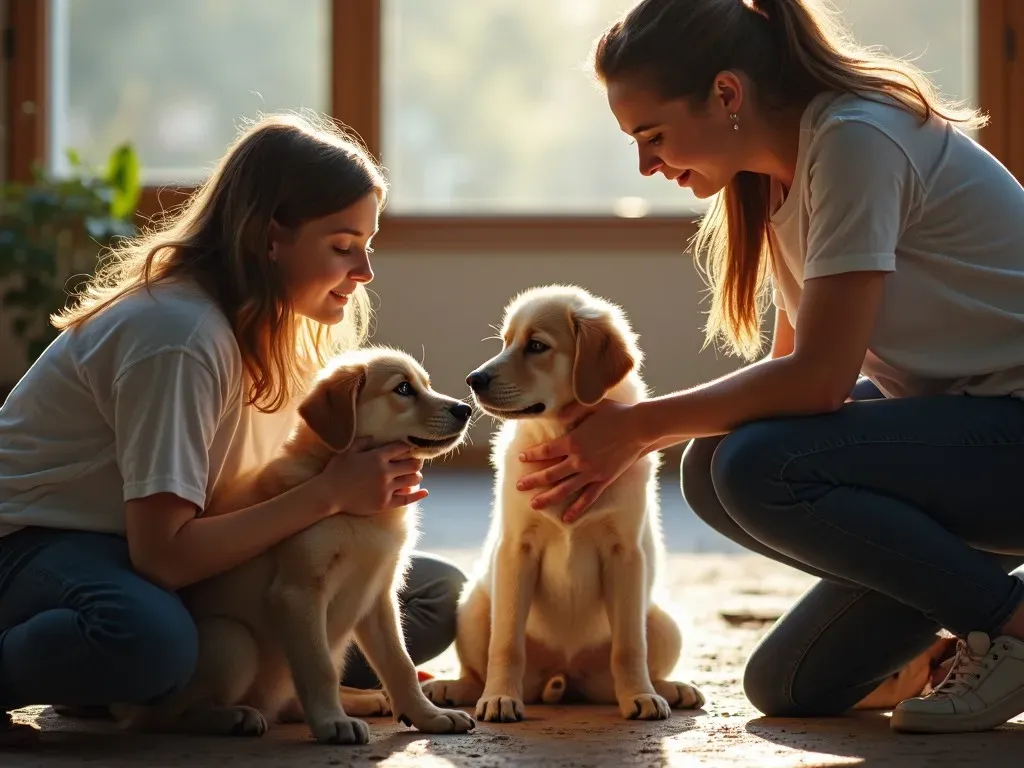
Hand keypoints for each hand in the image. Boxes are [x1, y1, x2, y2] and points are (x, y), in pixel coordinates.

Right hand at [317, 439, 425, 515]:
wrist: (329, 494)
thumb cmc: (336, 471)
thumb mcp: (348, 451)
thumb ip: (363, 442)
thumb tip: (375, 437)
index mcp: (378, 457)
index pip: (403, 448)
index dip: (409, 447)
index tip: (411, 448)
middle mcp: (385, 472)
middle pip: (413, 465)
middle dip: (416, 463)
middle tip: (415, 463)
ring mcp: (386, 488)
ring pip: (412, 480)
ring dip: (416, 477)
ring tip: (414, 476)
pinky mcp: (385, 503)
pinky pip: (407, 499)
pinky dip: (417, 495)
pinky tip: (424, 492)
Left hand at [516, 400, 648, 522]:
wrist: (640, 427)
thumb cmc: (615, 412)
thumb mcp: (590, 405)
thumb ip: (570, 410)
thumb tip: (555, 417)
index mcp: (572, 441)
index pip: (545, 451)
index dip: (531, 455)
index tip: (521, 458)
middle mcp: (578, 460)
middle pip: (550, 474)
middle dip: (532, 481)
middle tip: (519, 486)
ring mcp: (591, 472)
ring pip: (564, 489)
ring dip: (547, 498)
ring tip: (533, 505)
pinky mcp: (604, 480)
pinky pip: (588, 498)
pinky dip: (577, 509)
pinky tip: (567, 518)